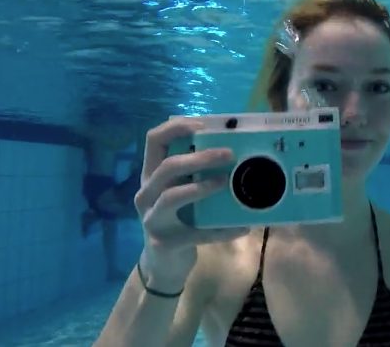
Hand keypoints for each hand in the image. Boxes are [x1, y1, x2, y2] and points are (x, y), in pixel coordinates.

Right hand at [134, 117, 248, 290]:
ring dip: (201, 187)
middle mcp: (146, 194)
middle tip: (229, 154)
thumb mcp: (182, 192)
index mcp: (151, 175)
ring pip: (171, 196)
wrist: (163, 265)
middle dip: (199, 157)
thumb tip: (235, 149)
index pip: (154, 140)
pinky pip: (196, 233)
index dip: (176, 127)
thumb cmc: (178, 219)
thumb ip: (195, 173)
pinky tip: (242, 227)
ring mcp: (152, 219)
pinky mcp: (165, 243)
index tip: (203, 125)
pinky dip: (221, 230)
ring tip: (225, 183)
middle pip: (167, 167)